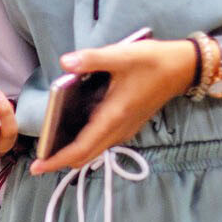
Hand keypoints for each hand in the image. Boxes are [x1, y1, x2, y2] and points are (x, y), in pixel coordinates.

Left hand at [31, 40, 192, 174]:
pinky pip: (102, 140)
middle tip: (37, 159)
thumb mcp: (122, 55)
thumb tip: (65, 63)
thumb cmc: (153, 61)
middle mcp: (119, 128)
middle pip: (86, 154)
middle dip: (60, 159)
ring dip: (73, 151)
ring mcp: (125, 128)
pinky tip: (70, 128)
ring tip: (49, 145)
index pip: (81, 147)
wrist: (183, 67)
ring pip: (94, 148)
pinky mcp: (128, 123)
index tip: (37, 166)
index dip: (57, 159)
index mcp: (114, 116)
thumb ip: (91, 59)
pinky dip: (84, 142)